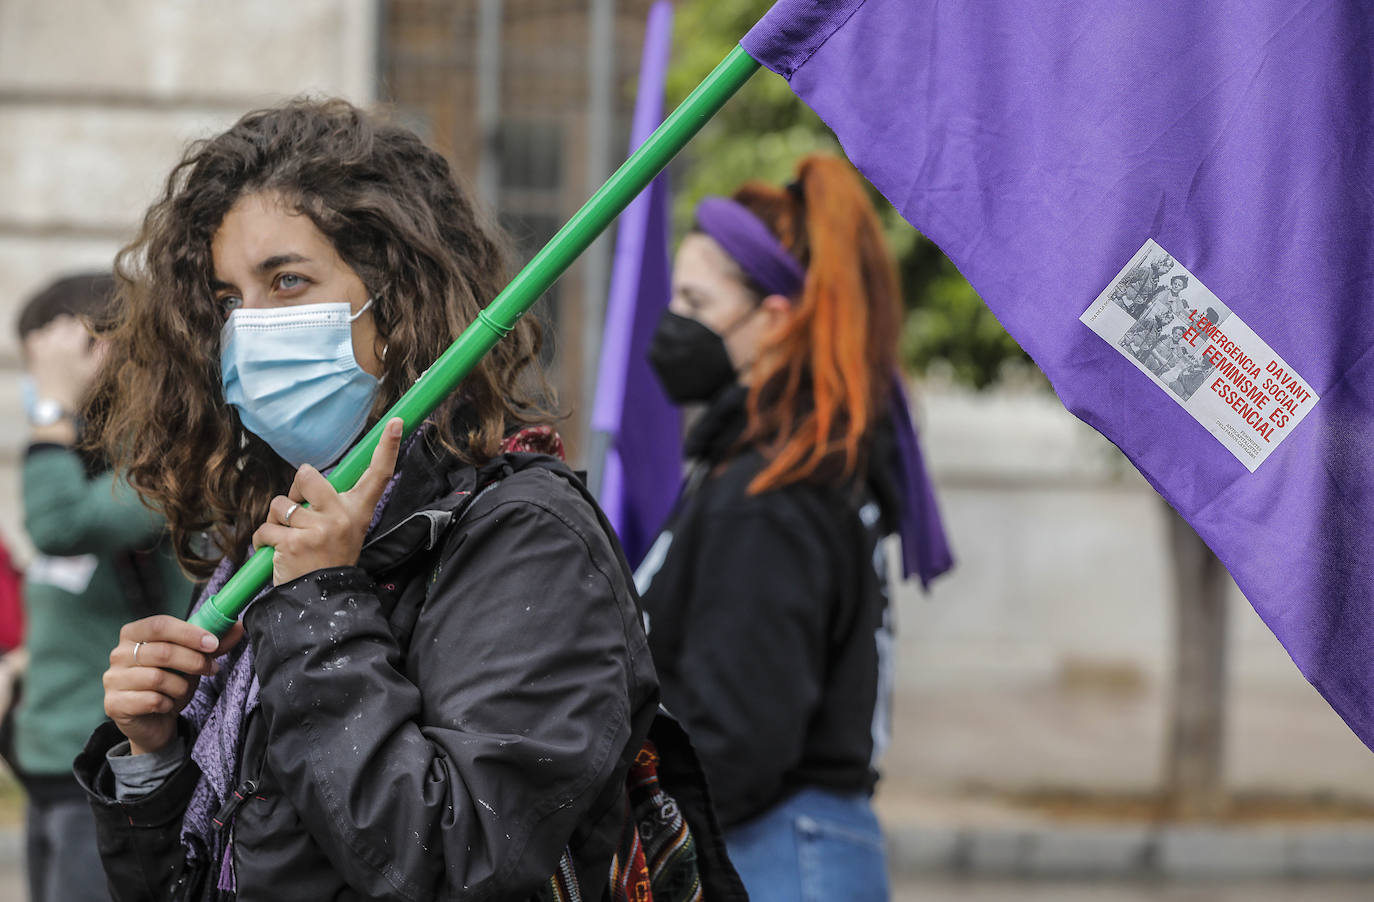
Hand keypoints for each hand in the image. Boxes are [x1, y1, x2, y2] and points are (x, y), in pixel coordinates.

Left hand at [23, 315, 105, 411]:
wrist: (54, 402)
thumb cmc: (78, 387)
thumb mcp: (94, 371)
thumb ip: (103, 352)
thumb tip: (109, 337)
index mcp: (73, 346)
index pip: (82, 324)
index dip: (88, 326)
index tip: (90, 332)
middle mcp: (56, 343)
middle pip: (65, 321)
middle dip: (72, 327)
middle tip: (77, 339)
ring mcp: (42, 346)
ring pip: (51, 327)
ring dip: (58, 331)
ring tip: (64, 345)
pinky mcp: (32, 352)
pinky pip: (36, 334)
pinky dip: (43, 337)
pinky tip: (49, 347)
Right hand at [104, 615, 244, 754]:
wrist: (155, 721)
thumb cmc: (172, 682)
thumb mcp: (193, 659)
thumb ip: (212, 643)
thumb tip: (238, 626)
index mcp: (134, 633)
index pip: (160, 624)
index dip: (189, 633)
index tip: (214, 643)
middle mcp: (118, 654)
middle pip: (162, 652)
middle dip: (194, 661)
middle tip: (212, 669)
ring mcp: (112, 679)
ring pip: (157, 678)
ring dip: (181, 686)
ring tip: (184, 690)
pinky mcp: (113, 704)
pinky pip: (150, 700)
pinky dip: (168, 703)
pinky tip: (168, 705)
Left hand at [252, 418, 402, 584]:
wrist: (321, 600)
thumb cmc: (329, 562)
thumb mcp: (345, 531)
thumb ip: (331, 506)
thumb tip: (305, 480)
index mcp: (358, 511)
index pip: (378, 475)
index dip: (388, 447)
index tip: (395, 422)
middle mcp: (342, 516)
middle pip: (307, 475)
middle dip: (294, 489)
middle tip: (298, 511)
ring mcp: (319, 529)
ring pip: (280, 504)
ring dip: (275, 521)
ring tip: (287, 540)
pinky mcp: (294, 543)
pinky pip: (266, 529)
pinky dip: (263, 540)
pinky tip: (274, 552)